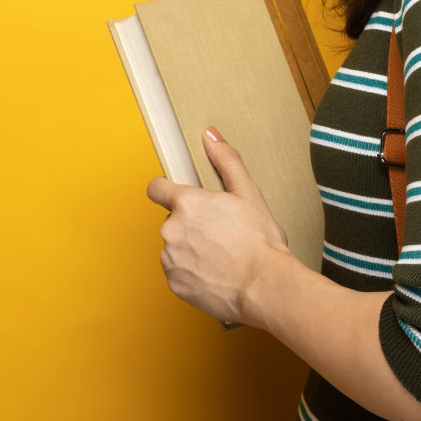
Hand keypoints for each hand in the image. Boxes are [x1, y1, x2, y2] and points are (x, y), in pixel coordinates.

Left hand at [146, 126, 295, 323]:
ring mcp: (171, 260)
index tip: (178, 197)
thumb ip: (226, 160)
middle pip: (172, 220)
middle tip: (219, 232)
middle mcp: (172, 230)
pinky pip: (178, 273)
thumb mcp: (248, 193)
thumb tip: (210, 135)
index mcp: (187, 204)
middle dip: (190, 224)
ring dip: (190, 249)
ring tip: (220, 255)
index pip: (156, 188)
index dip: (167, 190)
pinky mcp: (175, 284)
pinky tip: (216, 272)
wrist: (265, 286)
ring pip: (174, 247)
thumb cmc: (260, 241)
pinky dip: (192, 272)